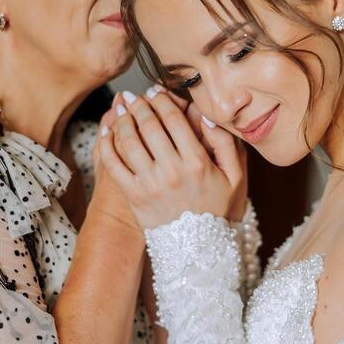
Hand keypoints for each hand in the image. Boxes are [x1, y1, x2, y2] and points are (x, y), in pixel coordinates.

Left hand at [99, 87, 244, 229]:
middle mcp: (171, 171)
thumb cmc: (220, 211)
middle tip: (135, 96)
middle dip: (140, 105)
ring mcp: (149, 185)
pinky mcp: (134, 197)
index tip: (156, 91)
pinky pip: (114, 165)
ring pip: (129, 141)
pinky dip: (107, 145)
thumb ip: (226, 144)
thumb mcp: (236, 178)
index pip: (174, 119)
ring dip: (122, 120)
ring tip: (121, 109)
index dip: (162, 100)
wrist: (201, 252)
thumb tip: (208, 116)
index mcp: (197, 163)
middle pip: (148, 126)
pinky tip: (107, 132)